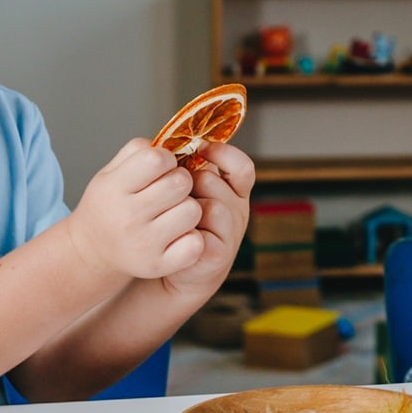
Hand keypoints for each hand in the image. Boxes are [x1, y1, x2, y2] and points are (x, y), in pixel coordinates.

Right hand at [64, 138, 206, 281]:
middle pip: (181, 183)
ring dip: (188, 208)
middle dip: (181, 181)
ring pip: (193, 211)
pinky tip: (177, 235)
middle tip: (169, 191)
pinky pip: (195, 243)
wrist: (91, 251)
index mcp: (113, 188)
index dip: (166, 159)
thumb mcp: (111, 171)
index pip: (157, 159)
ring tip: (172, 213)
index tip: (160, 168)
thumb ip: (140, 150)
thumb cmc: (109, 204)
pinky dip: (192, 238)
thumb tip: (175, 144)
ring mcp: (143, 244)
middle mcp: (126, 217)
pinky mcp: (157, 265)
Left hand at [160, 142, 254, 295]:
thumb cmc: (176, 224)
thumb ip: (188, 169)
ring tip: (170, 215)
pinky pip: (202, 236)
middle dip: (190, 182)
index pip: (241, 167)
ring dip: (187, 208)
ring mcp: (231, 234)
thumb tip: (172, 141)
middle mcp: (238, 211)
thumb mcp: (186, 192)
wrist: (172, 271)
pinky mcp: (219, 257)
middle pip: (217, 182)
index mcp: (233, 191)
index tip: (201, 149)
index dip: (224, 154)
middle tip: (172, 192)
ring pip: (213, 207)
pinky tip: (172, 235)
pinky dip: (184, 233)